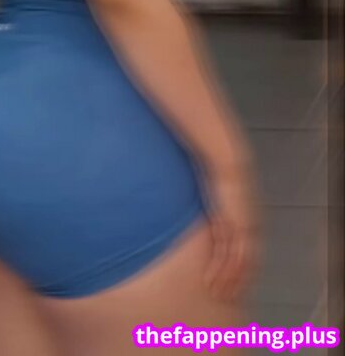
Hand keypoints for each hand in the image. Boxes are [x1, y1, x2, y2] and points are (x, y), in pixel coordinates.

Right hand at [204, 162, 260, 300]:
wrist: (229, 163)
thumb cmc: (225, 178)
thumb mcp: (227, 200)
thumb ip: (225, 214)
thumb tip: (217, 219)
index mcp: (253, 226)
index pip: (251, 257)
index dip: (244, 274)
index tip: (235, 286)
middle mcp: (252, 232)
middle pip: (248, 266)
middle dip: (238, 284)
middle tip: (227, 298)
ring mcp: (243, 231)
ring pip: (237, 265)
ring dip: (227, 282)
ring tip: (216, 295)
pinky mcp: (232, 227)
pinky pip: (226, 256)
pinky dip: (219, 272)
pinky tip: (210, 281)